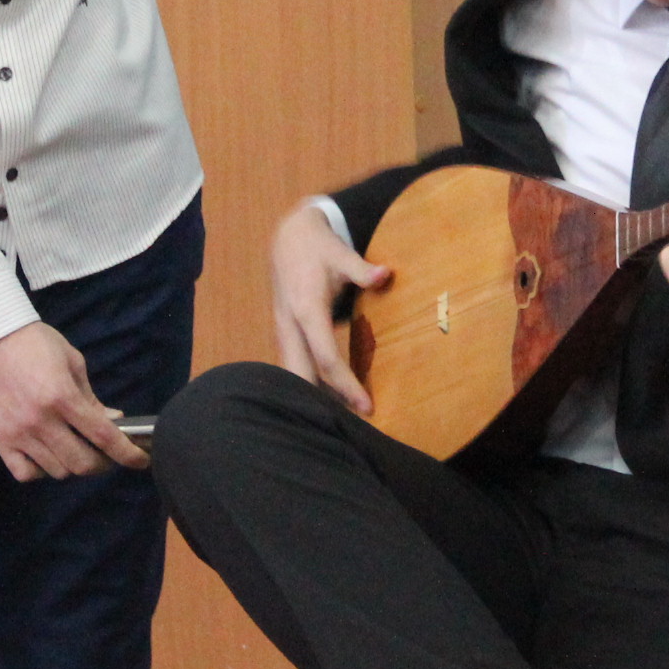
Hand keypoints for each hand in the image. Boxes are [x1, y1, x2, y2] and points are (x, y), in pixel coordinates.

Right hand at [0, 321, 146, 479]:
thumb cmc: (36, 344)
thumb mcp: (73, 363)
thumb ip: (92, 398)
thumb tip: (114, 421)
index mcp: (63, 396)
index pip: (104, 437)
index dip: (127, 454)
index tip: (141, 461)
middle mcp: (40, 420)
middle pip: (82, 463)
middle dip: (103, 463)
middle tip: (105, 455)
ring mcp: (17, 433)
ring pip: (56, 471)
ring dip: (72, 465)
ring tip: (74, 450)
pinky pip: (25, 473)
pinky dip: (40, 471)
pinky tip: (46, 456)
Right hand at [271, 201, 388, 413]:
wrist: (287, 238)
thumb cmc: (317, 247)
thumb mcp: (340, 253)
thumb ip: (362, 268)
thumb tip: (385, 275)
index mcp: (305, 310)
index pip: (326, 358)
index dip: (346, 385)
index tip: (367, 406)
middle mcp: (290, 326)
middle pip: (303, 376)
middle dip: (324, 404)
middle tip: (353, 430)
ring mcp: (283, 332)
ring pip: (294, 375)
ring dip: (314, 398)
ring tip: (342, 425)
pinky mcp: (285, 334)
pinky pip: (294, 366)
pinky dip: (308, 385)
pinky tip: (327, 403)